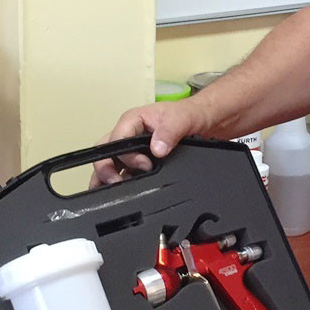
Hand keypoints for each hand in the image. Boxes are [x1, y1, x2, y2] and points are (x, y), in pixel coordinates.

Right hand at [90, 99, 208, 186]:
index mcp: (132, 121)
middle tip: (117, 185)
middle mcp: (128, 135)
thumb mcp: (182, 118)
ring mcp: (132, 149)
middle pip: (105, 153)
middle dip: (106, 170)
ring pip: (111, 164)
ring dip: (109, 178)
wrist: (203, 123)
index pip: (117, 139)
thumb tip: (157, 149)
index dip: (126, 155)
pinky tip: (126, 194)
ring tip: (114, 195)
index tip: (145, 166)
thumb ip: (169, 131)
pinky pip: (125, 172)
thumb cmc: (189, 114)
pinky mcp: (139, 162)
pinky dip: (123, 183)